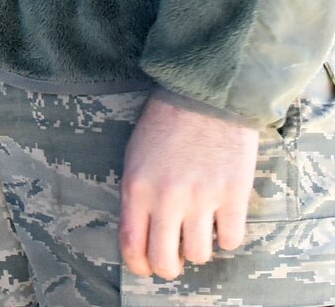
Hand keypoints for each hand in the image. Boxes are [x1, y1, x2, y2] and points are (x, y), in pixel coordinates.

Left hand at [119, 92, 257, 279]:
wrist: (205, 97)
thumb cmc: (164, 125)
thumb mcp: (135, 157)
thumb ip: (137, 196)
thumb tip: (144, 234)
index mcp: (136, 187)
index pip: (131, 244)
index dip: (138, 265)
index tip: (145, 267)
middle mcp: (167, 198)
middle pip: (165, 260)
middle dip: (169, 267)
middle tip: (175, 259)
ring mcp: (202, 198)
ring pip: (200, 255)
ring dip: (200, 248)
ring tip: (199, 230)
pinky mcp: (233, 195)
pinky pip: (231, 240)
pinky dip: (227, 236)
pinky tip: (222, 219)